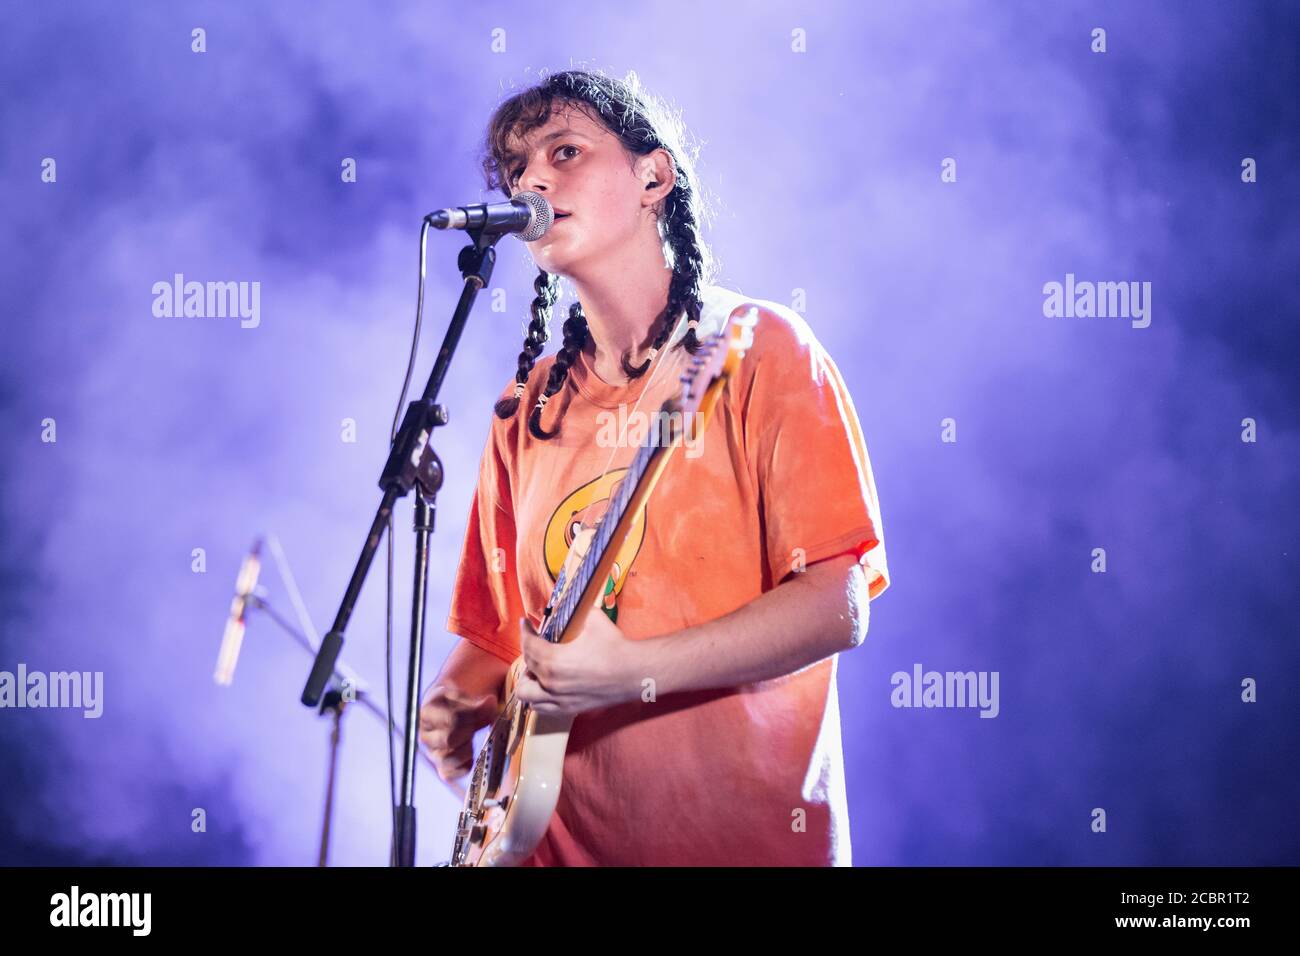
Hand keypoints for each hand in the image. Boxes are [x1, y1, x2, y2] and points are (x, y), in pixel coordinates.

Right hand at [417, 683, 499, 782]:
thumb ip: (476, 702)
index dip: (471, 717)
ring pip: (449, 759)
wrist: (446, 712)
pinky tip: (470, 753)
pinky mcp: (441, 767)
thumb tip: (491, 703)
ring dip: (467, 748)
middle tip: (475, 725)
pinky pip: (452, 774)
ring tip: (471, 737)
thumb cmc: (454, 703)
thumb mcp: (463, 696)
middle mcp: (425, 736)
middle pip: (449, 740)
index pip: (452, 720)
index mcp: (428, 713)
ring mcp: (432, 753)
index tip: (481, 710)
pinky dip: (465, 765)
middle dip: (469, 732)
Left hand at [513, 612, 645, 716]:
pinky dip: (538, 698)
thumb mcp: (593, 619)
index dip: (525, 631)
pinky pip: (541, 708)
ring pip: (526, 694)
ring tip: (537, 670)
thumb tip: (566, 608)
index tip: (525, 624)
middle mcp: (551, 683)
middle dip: (528, 651)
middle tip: (536, 643)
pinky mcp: (568, 709)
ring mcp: (558, 699)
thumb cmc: (614, 646)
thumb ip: (574, 614)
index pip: (528, 645)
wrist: (634, 672)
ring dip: (528, 680)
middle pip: (526, 667)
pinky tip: (545, 688)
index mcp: (553, 660)